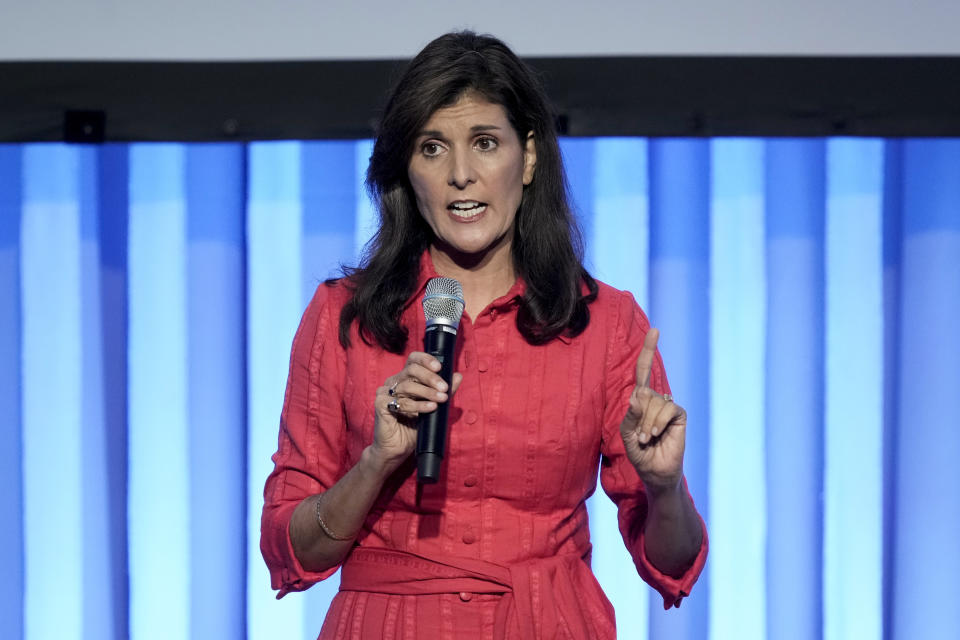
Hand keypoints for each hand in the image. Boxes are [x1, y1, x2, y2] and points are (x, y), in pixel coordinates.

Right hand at [371, 351, 461, 471]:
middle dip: (430, 378)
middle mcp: (394, 382)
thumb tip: (458, 376)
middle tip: (444, 388)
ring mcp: (385, 392)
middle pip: (411, 370)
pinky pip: (401, 402)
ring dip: (428, 393)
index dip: (426, 360)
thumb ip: (444, 391)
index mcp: (405, 378)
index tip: (439, 367)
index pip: (414, 360)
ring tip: (441, 400)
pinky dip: (418, 405)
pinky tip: (430, 408)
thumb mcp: (433, 406)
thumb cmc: (414, 427)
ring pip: (408, 386)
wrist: (398, 449)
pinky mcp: (380, 404)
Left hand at [619, 328, 686, 492]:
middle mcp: (655, 398)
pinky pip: (668, 408)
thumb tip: (639, 394)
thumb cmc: (638, 452)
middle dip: (638, 417)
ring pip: (655, 402)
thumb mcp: (627, 434)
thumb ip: (632, 415)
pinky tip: (655, 435)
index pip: (644, 370)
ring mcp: (669, 406)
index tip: (655, 330)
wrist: (654, 471)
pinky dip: (658, 423)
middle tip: (640, 436)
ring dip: (648, 423)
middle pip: (644, 393)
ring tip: (647, 438)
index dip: (649, 350)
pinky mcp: (679, 415)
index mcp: (640, 399)